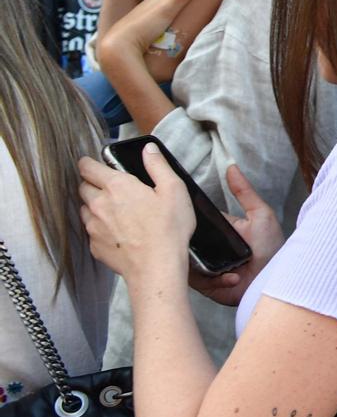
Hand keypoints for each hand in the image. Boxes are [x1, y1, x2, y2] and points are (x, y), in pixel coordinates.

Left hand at [78, 145, 195, 285]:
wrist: (157, 267)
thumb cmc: (168, 228)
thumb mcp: (174, 189)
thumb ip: (158, 166)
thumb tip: (149, 149)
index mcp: (116, 186)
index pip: (87, 167)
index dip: (89, 164)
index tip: (94, 165)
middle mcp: (99, 204)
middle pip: (83, 187)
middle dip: (92, 184)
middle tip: (111, 189)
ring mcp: (93, 227)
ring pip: (84, 209)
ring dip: (94, 207)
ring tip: (115, 212)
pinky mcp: (95, 246)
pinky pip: (91, 231)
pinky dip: (100, 228)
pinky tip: (118, 232)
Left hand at [97, 0, 210, 74]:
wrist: (119, 47)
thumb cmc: (144, 26)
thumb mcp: (168, 8)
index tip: (210, 0)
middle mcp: (152, 2)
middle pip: (177, 2)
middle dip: (188, 6)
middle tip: (203, 15)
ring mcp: (147, 15)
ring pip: (170, 14)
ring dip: (180, 19)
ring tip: (191, 28)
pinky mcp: (144, 29)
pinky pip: (163, 25)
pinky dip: (171, 28)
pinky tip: (174, 36)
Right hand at [188, 166, 284, 305]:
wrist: (274, 279)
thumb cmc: (271, 248)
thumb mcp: (261, 215)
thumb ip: (245, 192)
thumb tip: (231, 166)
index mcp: (217, 230)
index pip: (194, 219)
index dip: (185, 215)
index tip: (179, 210)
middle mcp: (207, 248)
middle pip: (184, 240)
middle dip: (187, 239)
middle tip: (203, 242)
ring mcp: (203, 266)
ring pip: (185, 260)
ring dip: (202, 262)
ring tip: (221, 261)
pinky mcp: (205, 285)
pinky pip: (196, 280)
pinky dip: (213, 278)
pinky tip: (232, 276)